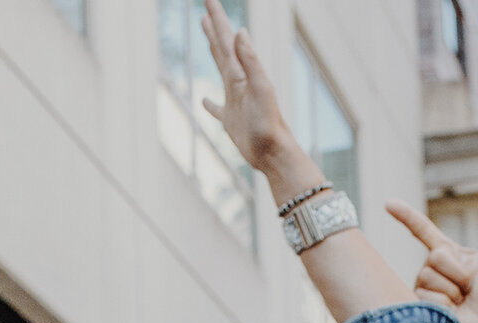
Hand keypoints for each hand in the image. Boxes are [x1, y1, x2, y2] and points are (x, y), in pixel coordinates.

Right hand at [198, 0, 308, 179]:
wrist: (273, 152)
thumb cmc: (268, 122)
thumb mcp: (260, 87)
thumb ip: (250, 60)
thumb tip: (240, 31)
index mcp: (242, 73)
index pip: (227, 40)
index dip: (218, 19)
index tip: (209, 0)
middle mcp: (238, 82)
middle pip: (223, 50)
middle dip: (215, 30)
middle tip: (207, 12)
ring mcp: (234, 101)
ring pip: (220, 70)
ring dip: (214, 53)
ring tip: (208, 39)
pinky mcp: (230, 121)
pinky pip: (216, 109)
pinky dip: (210, 104)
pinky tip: (204, 101)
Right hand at [388, 191, 477, 322]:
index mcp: (449, 253)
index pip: (423, 230)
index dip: (405, 216)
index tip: (388, 204)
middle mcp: (432, 268)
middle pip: (434, 257)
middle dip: (457, 272)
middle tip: (469, 287)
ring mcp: (425, 288)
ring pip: (428, 277)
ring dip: (452, 291)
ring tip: (462, 301)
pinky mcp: (421, 307)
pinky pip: (426, 297)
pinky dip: (445, 305)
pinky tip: (453, 312)